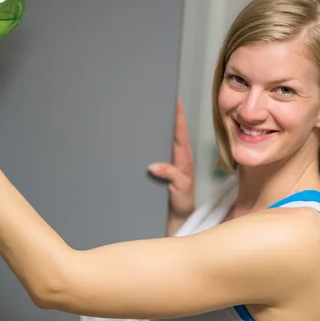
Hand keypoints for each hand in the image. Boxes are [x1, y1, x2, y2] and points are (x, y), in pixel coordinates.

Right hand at [149, 99, 194, 220]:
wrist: (177, 219)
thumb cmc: (182, 203)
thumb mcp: (181, 189)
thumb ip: (171, 176)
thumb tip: (153, 166)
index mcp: (184, 158)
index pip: (181, 132)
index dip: (179, 116)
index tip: (175, 100)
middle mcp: (176, 157)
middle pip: (170, 133)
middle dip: (165, 117)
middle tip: (155, 102)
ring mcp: (168, 164)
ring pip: (161, 142)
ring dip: (154, 131)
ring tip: (142, 117)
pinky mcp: (160, 171)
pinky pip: (153, 153)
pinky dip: (147, 146)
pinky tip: (135, 142)